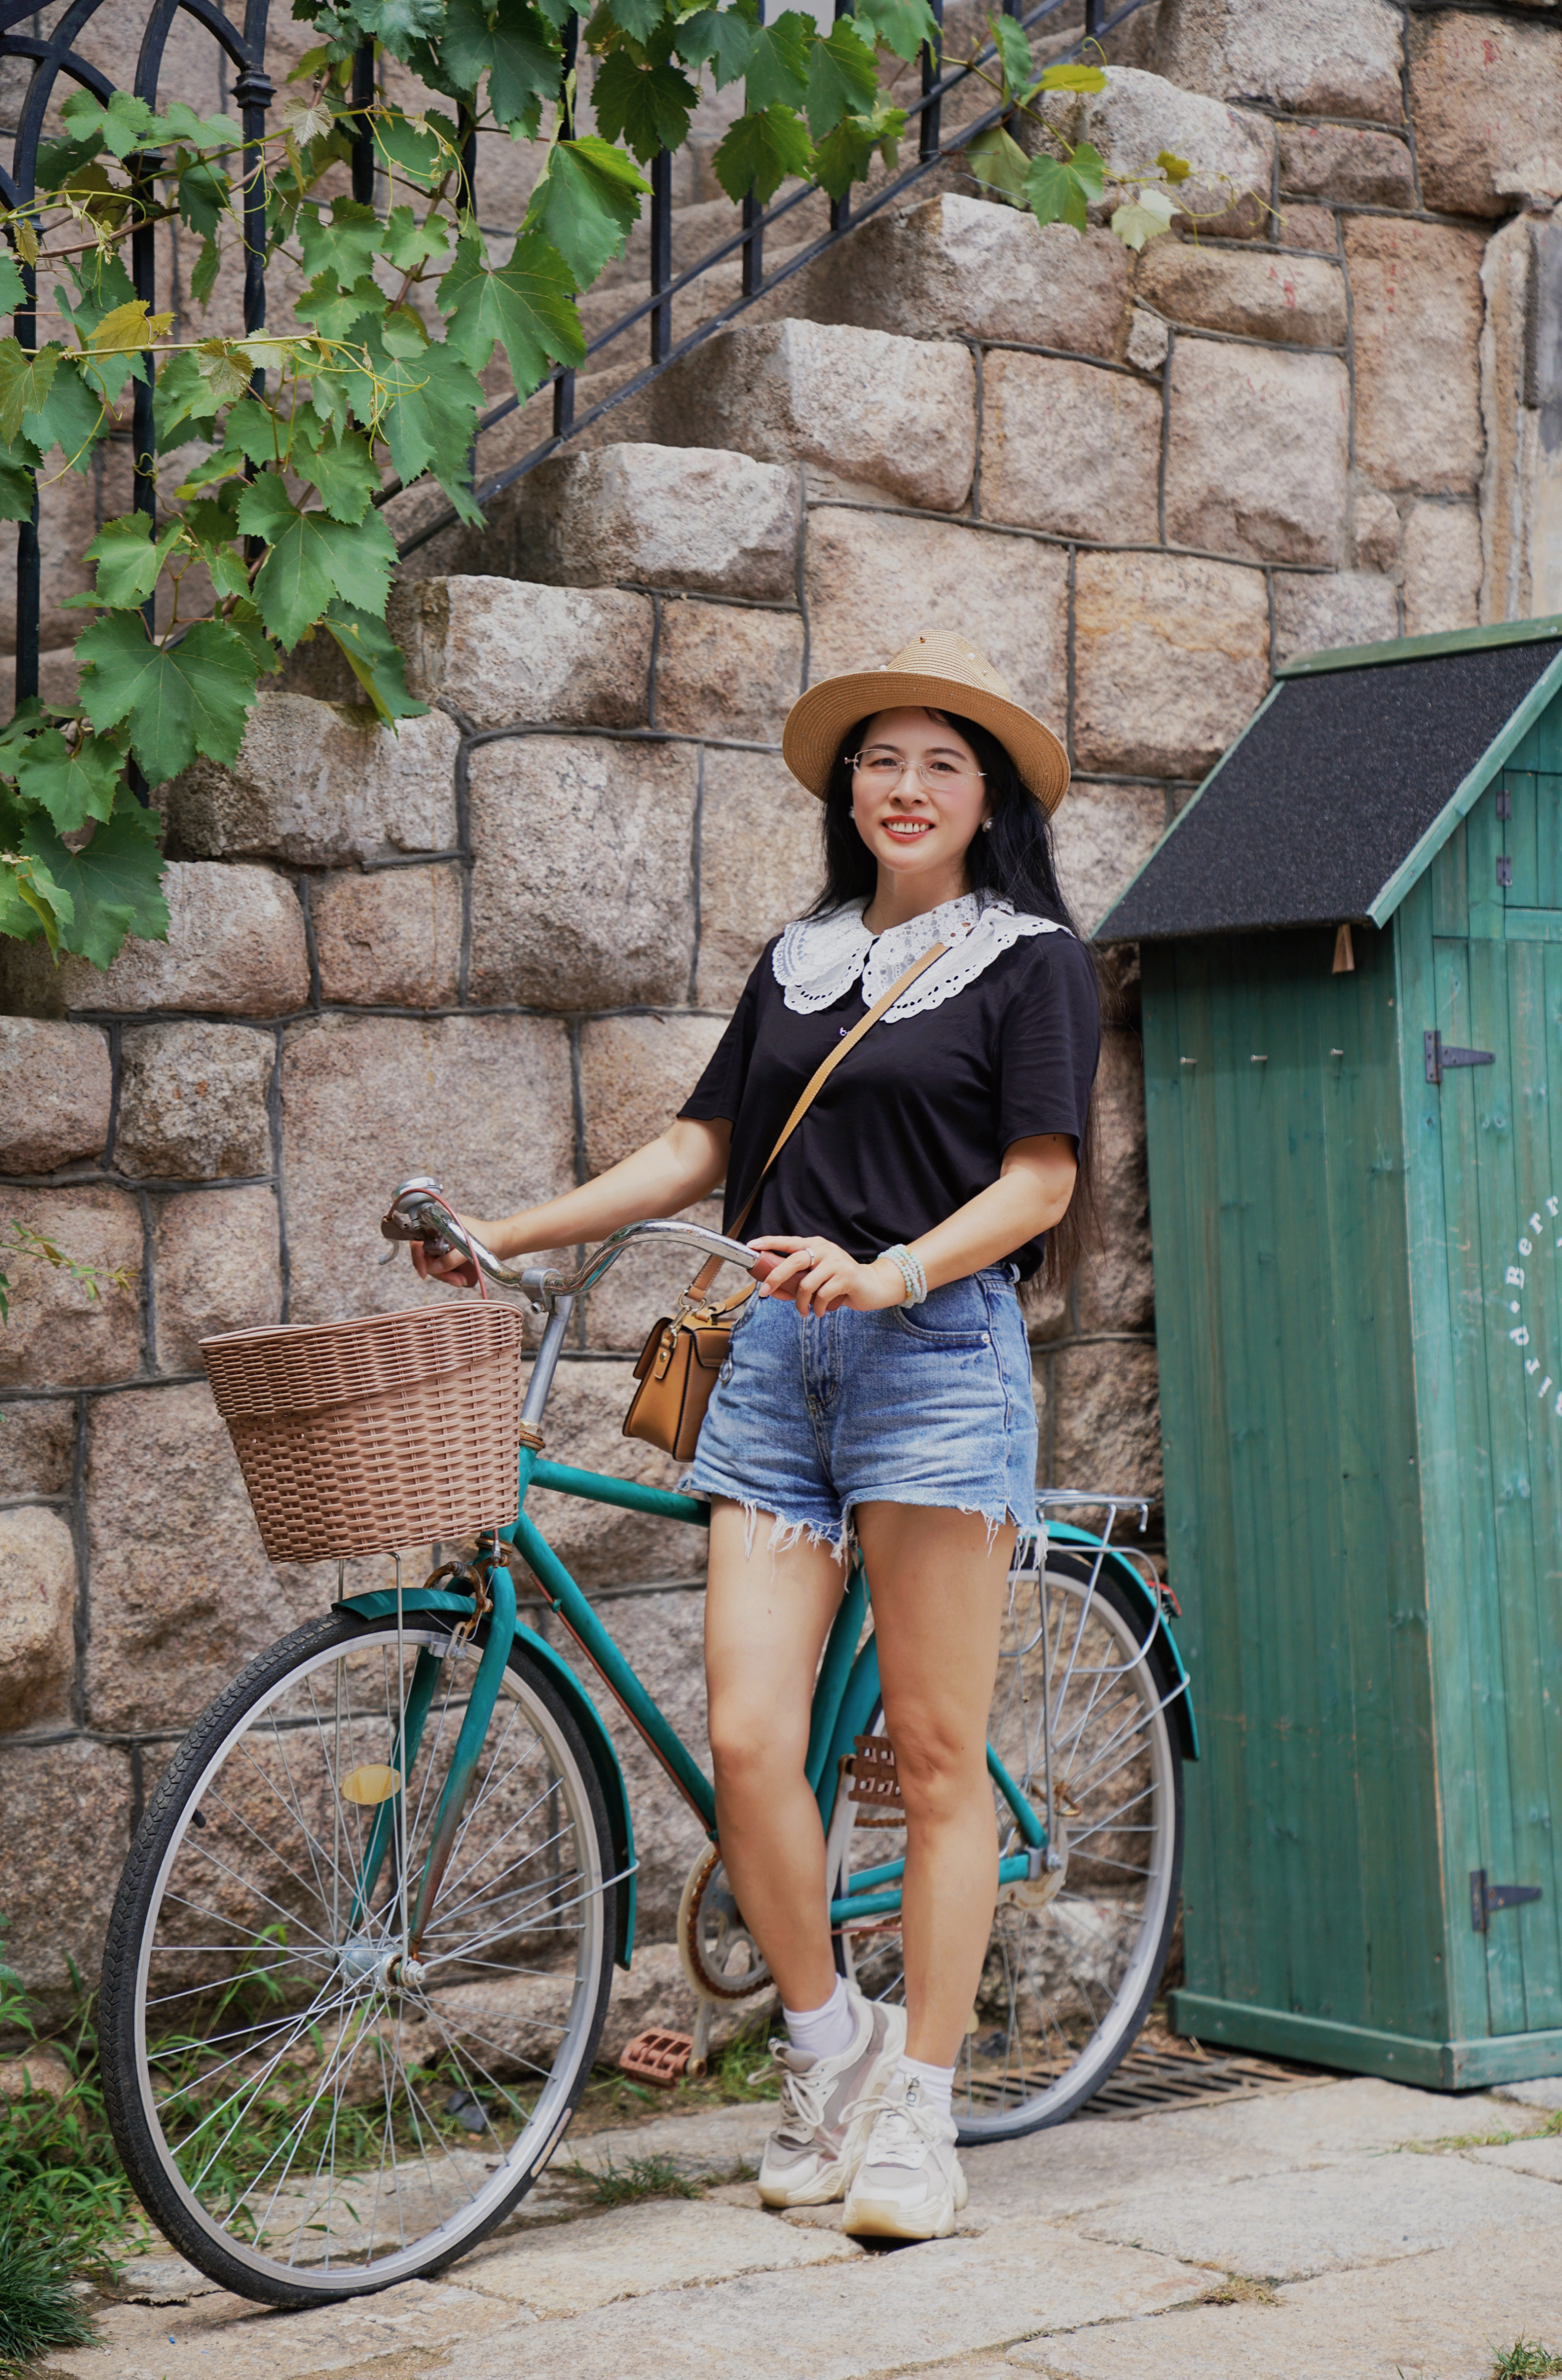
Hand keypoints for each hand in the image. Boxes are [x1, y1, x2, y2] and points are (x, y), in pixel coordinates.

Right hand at [410, 1214, 490, 1290]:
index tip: (424, 1272)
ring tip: (462, 1281)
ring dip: (446, 1277)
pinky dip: (449, 1276)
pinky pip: (441, 1270)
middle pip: (425, 1258)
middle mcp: (436, 1237)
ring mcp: (441, 1247)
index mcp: (437, 1226)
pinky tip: (462, 1279)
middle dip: (439, 1272)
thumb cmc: (485, 1236)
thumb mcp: (468, 1247)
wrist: (499, 1241)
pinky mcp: (447, 1257)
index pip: (418, 1241)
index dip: (418, 1257)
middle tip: (455, 1281)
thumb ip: (451, 1258)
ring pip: (433, 1267)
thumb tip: (432, 1268)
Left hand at [749, 1236, 906, 1318]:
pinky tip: (819, 1311)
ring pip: (807, 1283)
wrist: (872, 1286)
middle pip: (794, 1260)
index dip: (769, 1242)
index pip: (788, 1241)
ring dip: (801, 1302)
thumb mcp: (817, 1278)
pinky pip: (822, 1295)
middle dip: (776, 1277)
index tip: (751, 1246)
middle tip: (765, 1293)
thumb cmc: (839, 1282)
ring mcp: (836, 1261)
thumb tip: (771, 1291)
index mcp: (815, 1245)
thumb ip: (796, 1280)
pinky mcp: (846, 1276)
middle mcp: (824, 1249)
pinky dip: (817, 1308)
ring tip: (804, 1311)